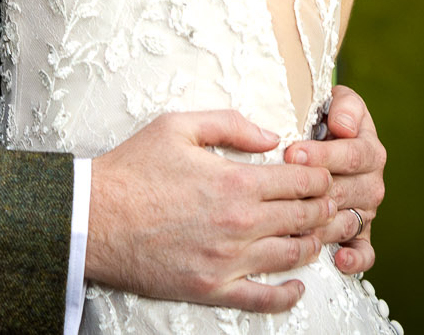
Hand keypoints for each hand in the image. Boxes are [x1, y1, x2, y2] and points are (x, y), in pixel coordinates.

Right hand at [86, 109, 334, 312]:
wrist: (93, 217)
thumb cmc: (132, 169)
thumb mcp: (178, 126)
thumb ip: (231, 124)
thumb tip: (272, 136)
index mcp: (237, 182)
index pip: (304, 181)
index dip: (322, 176)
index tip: (322, 174)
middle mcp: (240, 224)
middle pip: (307, 218)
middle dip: (326, 208)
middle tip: (331, 203)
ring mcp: (228, 261)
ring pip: (293, 256)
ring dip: (313, 244)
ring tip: (317, 235)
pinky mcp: (212, 288)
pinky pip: (263, 299)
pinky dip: (288, 294)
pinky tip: (297, 286)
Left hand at [284, 85, 386, 275]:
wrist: (329, 142)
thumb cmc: (329, 120)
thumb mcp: (339, 101)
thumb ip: (345, 105)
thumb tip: (343, 126)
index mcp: (370, 151)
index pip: (352, 155)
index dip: (322, 155)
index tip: (292, 152)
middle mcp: (372, 184)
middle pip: (346, 191)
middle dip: (314, 191)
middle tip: (285, 189)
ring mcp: (366, 211)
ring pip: (348, 222)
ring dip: (323, 225)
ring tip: (295, 226)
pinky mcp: (360, 235)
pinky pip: (364, 252)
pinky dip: (354, 259)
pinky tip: (337, 259)